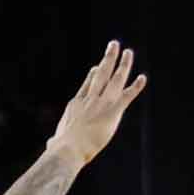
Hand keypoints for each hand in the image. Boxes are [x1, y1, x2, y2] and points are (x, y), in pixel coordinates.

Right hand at [46, 40, 146, 165]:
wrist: (67, 149)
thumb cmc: (60, 149)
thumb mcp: (56, 140)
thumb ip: (55, 139)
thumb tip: (50, 144)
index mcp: (75, 105)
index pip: (87, 85)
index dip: (93, 75)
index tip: (96, 67)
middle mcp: (89, 99)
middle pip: (101, 73)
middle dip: (109, 58)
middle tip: (114, 45)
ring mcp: (101, 103)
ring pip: (115, 79)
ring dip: (123, 65)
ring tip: (128, 52)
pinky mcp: (112, 112)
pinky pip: (127, 96)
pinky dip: (135, 87)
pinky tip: (142, 78)